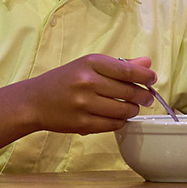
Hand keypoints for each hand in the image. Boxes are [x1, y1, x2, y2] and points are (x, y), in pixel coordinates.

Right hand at [24, 55, 155, 134]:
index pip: (127, 70)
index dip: (145, 77)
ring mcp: (84, 104)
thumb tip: (147, 63)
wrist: (34, 101)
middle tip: (147, 97)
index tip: (152, 79)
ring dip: (133, 110)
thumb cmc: (64, 80)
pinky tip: (118, 117)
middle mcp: (87, 82)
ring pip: (124, 110)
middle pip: (129, 92)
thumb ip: (119, 65)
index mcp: (90, 63)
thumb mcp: (89, 65)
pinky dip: (121, 122)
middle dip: (143, 96)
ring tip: (132, 107)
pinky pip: (113, 125)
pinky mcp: (82, 124)